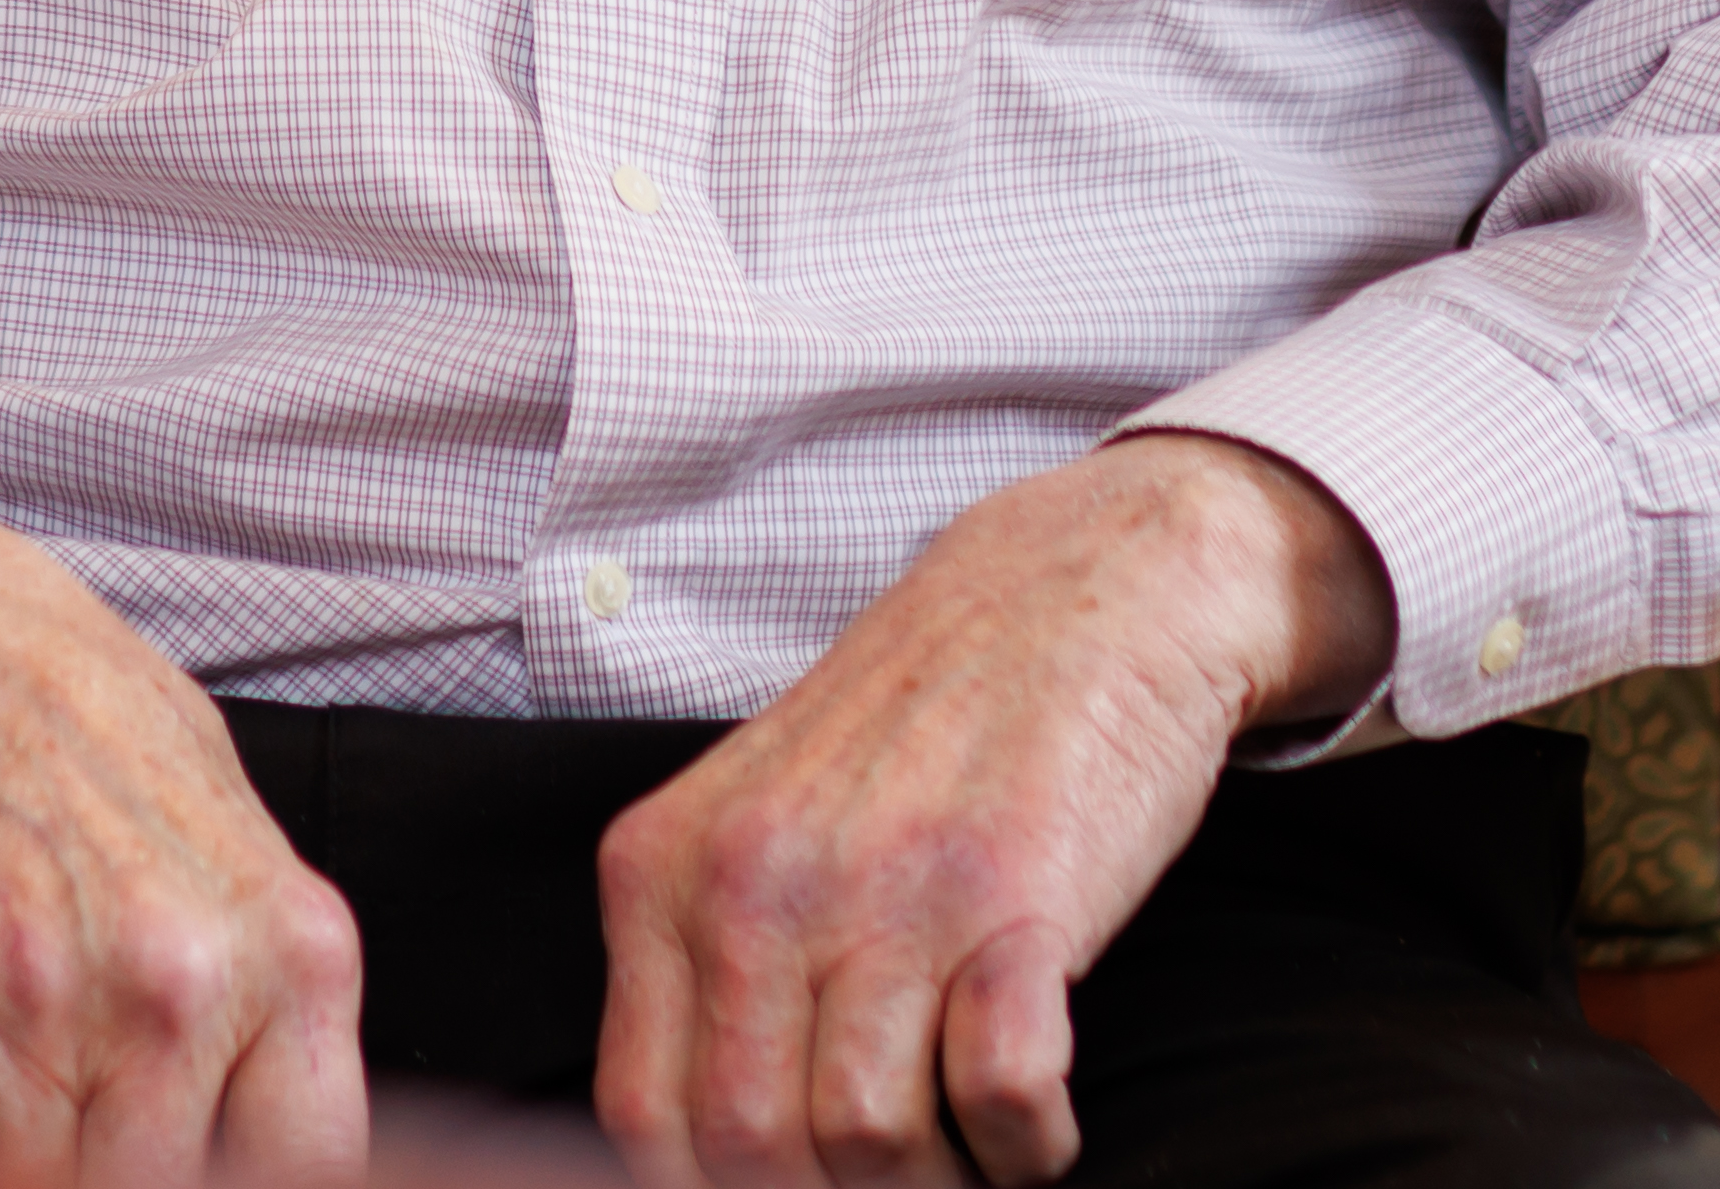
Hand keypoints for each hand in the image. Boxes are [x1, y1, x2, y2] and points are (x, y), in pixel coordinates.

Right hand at [0, 481, 374, 1188]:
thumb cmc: (64, 709)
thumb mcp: (228, 824)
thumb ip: (264, 979)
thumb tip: (271, 1118)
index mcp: (283, 944)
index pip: (312, 1163)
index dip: (255, 1188)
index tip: (207, 1169)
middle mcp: (175, 987)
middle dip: (123, 1176)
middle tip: (93, 1139)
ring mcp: (39, 1008)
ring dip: (26, 1175)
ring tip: (23, 1133)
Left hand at [590, 437, 1383, 1188]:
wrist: (1076, 590)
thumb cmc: (920, 726)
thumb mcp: (756, 821)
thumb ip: (706, 966)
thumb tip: (700, 1152)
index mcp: (666, 867)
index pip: (643, 1115)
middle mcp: (759, 878)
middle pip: (752, 1150)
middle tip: (898, 1178)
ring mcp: (887, 884)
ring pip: (871, 1144)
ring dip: (938, 1183)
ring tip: (970, 1155)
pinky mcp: (1016, 894)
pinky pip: (1003, 1095)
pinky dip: (1028, 1147)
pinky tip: (1037, 1123)